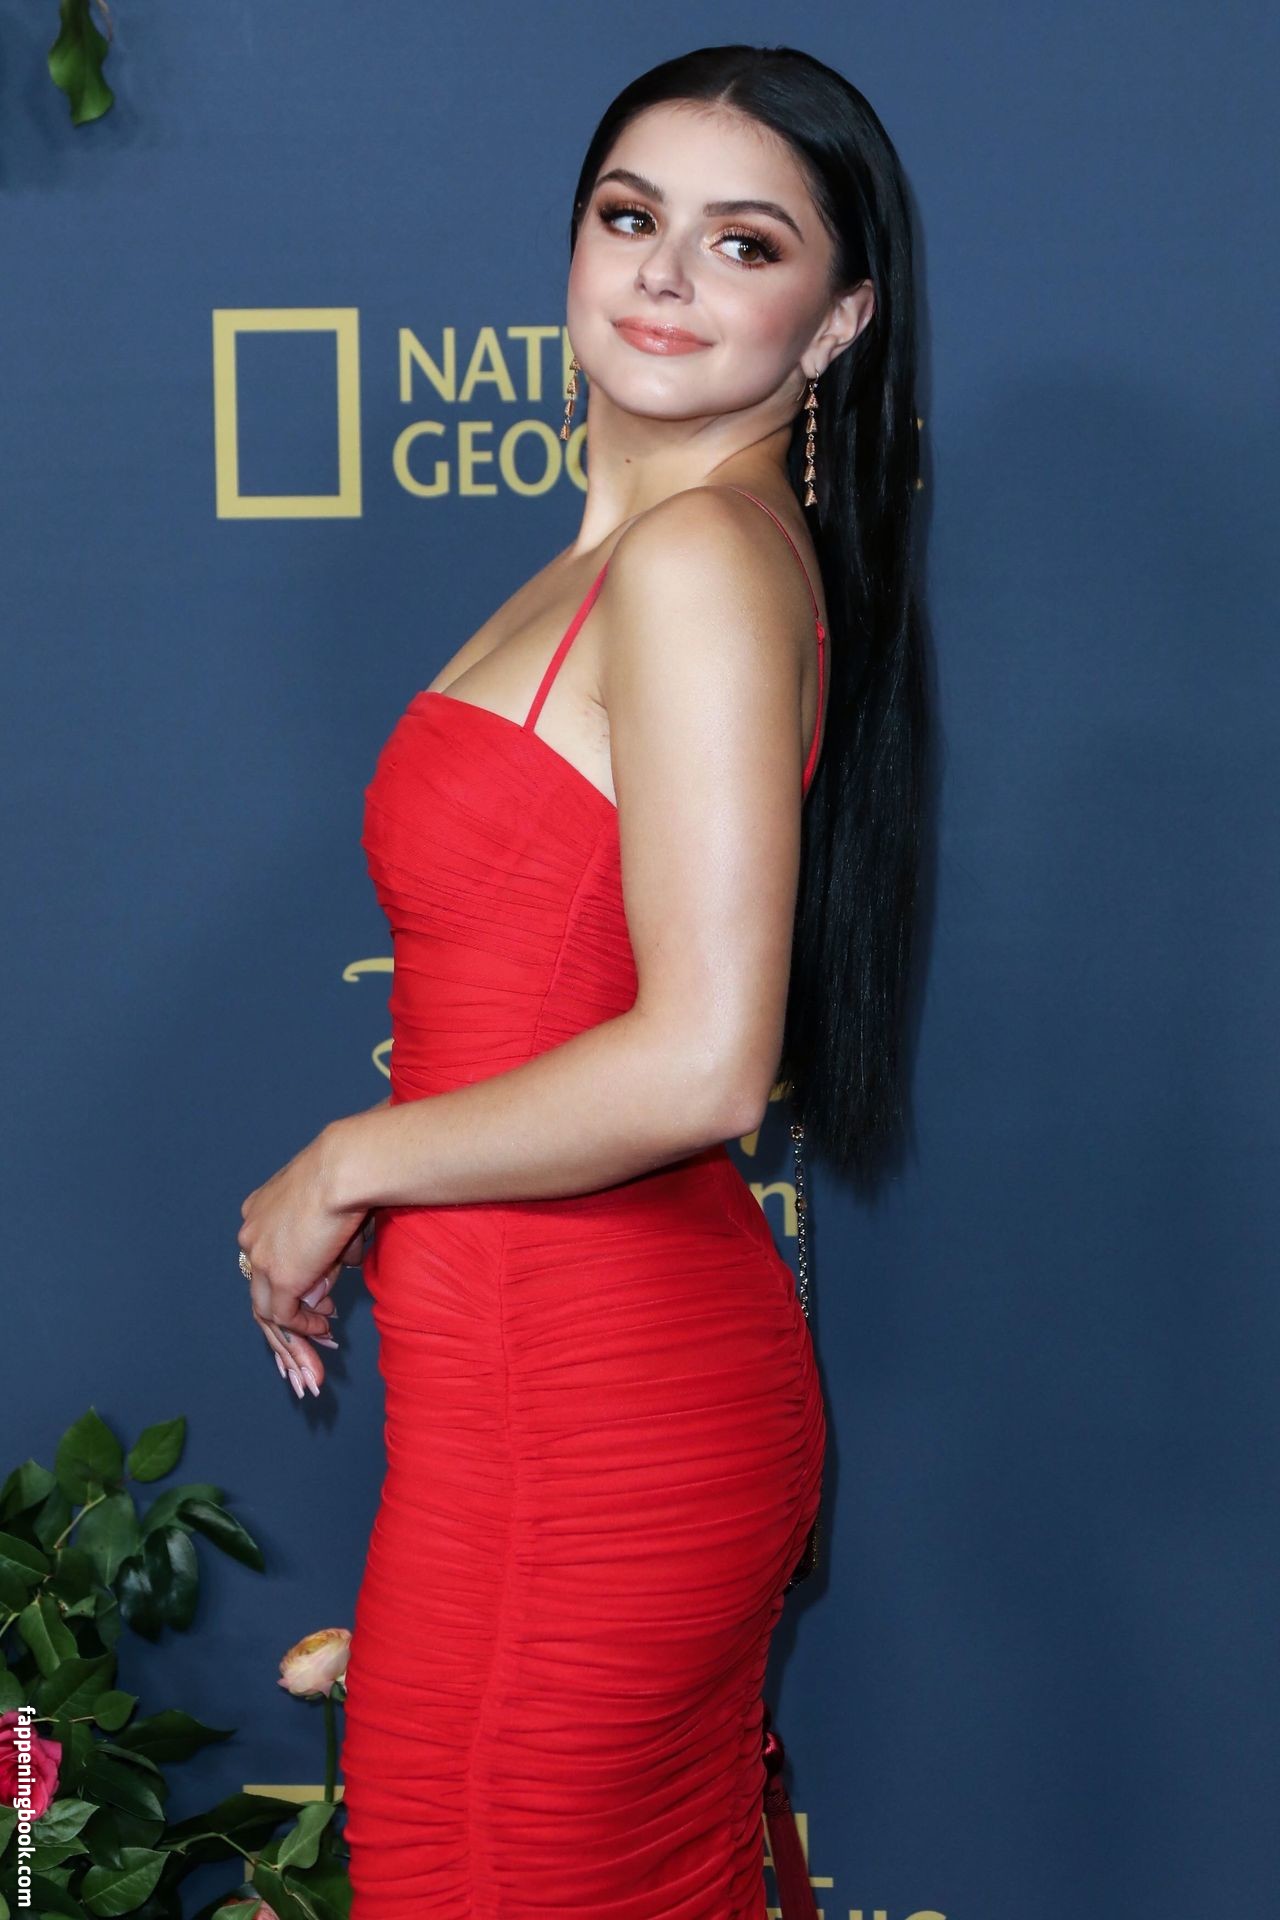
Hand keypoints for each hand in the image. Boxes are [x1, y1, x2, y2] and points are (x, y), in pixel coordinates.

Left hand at [239, 1124, 371, 1398]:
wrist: (347, 1167)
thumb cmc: (351, 1175)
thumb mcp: (334, 1215)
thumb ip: (325, 1255)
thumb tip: (321, 1292)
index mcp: (260, 1211)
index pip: (266, 1259)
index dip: (290, 1283)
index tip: (316, 1299)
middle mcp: (252, 1233)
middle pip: (260, 1288)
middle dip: (286, 1318)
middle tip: (309, 1337)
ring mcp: (261, 1257)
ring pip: (266, 1308)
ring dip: (293, 1332)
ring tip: (318, 1345)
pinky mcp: (278, 1277)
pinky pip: (284, 1316)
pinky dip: (303, 1329)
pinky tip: (324, 1331)